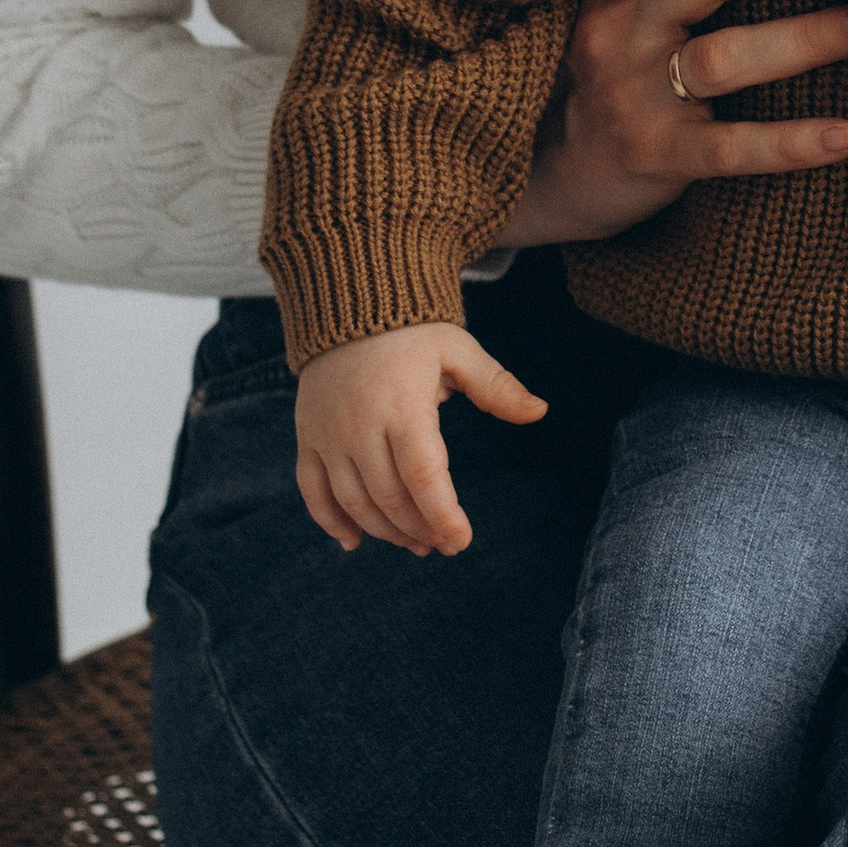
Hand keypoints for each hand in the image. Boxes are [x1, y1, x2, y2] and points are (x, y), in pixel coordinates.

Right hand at [295, 323, 546, 556]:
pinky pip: (311, 490)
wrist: (345, 301)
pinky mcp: (307, 436)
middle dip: (420, 529)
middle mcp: (360, 424)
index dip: (442, 515)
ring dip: (384, 532)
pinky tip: (353, 542)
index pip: (423, 476)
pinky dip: (330, 522)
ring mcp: (328, 433)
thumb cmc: (411, 330)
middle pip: (389, 496)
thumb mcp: (457, 349)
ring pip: (353, 501)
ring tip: (415, 544)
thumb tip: (540, 412)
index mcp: (403, 405)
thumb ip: (496, 386)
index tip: (462, 541)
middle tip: (443, 544)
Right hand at [499, 0, 847, 250]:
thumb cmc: (618, 77)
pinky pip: (727, 149)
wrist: (552, 176)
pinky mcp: (651, 155)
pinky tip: (844, 136)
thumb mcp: (629, 10)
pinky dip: (788, 143)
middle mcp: (617, 27)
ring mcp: (629, 94)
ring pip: (721, 57)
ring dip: (804, 39)